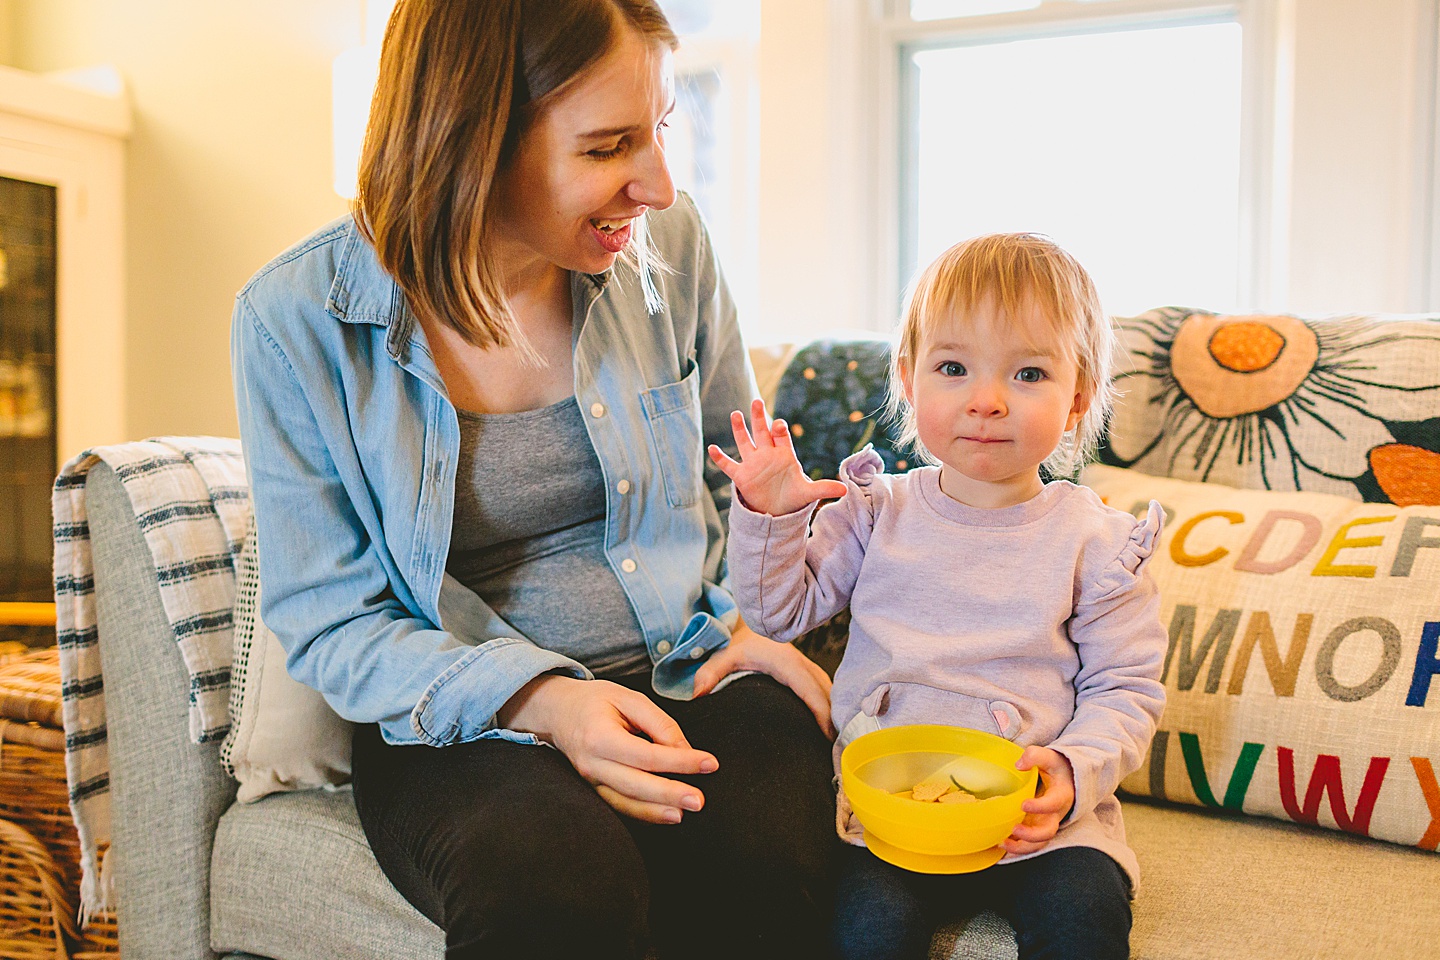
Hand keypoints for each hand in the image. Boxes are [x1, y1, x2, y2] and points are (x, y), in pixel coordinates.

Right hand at [497, 674, 717, 824]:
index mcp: (600, 736)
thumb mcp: (628, 698)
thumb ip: (659, 723)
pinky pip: (620, 806)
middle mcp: (592, 764)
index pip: (648, 755)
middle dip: (670, 794)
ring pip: (626, 802)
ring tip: (685, 813)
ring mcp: (590, 781)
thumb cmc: (595, 701)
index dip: (680, 762)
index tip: (709, 762)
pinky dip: (643, 814)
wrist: (557, 712)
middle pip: (636, 785)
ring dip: (657, 811)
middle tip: (700, 800)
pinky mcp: (593, 789)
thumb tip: (685, 750)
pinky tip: (666, 815)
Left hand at [691, 620, 835, 739]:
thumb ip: (709, 674)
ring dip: (836, 712)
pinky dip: (832, 705)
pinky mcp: (807, 670)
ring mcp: (807, 667)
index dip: (824, 715)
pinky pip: (826, 689)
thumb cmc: (737, 642)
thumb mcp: (723, 656)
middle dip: (836, 720)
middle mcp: (802, 665)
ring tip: (837, 741)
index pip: (812, 692)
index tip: (829, 737)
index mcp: (787, 664)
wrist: (747, 624)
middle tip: (838, 750)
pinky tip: (832, 723)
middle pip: (827, 695)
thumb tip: (698, 696)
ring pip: (830, 692)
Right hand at [708, 399, 846, 516]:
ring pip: (744, 442)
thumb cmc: (793, 496)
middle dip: (760, 418)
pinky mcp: (742, 476)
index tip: (779, 424)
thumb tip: (846, 491)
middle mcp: (767, 455)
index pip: (781, 437)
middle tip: (757, 401)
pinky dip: (720, 458)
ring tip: (735, 414)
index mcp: (783, 454)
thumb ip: (824, 488)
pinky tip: (712, 448)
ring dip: (739, 429)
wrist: (777, 510)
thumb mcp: (809, 493)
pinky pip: (728, 465)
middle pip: (762, 432)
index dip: (780, 430)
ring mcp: (753, 464)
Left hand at [1003, 745, 1074, 854]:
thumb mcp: (1049, 757)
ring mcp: (1045, 824)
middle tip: (1014, 829)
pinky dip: (1016, 849)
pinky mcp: (1036, 829)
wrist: (1067, 779)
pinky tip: (1000, 845)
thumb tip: (1019, 764)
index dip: (1041, 807)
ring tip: (1003, 843)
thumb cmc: (1056, 768)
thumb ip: (1035, 756)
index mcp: (1061, 796)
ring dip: (1021, 847)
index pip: (1054, 804)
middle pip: (1048, 832)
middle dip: (1031, 835)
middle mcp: (1055, 815)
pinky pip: (1029, 844)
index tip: (1024, 804)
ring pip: (1039, 843)